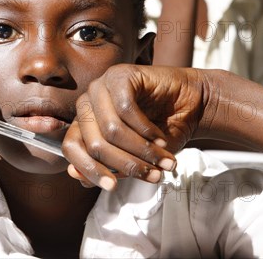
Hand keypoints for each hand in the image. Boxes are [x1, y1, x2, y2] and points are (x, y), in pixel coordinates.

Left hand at [62, 64, 208, 189]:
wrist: (191, 106)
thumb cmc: (160, 133)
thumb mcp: (133, 157)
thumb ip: (106, 166)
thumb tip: (75, 175)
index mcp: (83, 122)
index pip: (71, 147)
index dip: (90, 170)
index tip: (112, 187)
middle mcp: (87, 103)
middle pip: (95, 143)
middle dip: (126, 164)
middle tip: (153, 175)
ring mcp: (101, 86)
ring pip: (111, 129)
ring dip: (142, 150)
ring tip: (163, 160)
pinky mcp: (120, 75)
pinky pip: (126, 109)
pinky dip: (147, 130)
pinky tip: (161, 139)